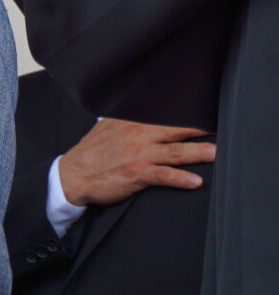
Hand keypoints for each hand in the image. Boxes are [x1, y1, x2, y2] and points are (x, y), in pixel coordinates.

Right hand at [57, 118, 214, 206]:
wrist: (72, 175)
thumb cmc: (91, 154)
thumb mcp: (106, 128)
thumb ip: (126, 120)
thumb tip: (140, 113)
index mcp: (131, 123)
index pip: (165, 116)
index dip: (187, 115)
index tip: (207, 115)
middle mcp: (137, 136)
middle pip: (176, 130)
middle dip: (201, 130)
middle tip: (222, 129)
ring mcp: (138, 155)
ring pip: (175, 152)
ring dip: (198, 153)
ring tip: (216, 153)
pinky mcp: (136, 174)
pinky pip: (164, 176)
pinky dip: (181, 179)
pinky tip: (195, 181)